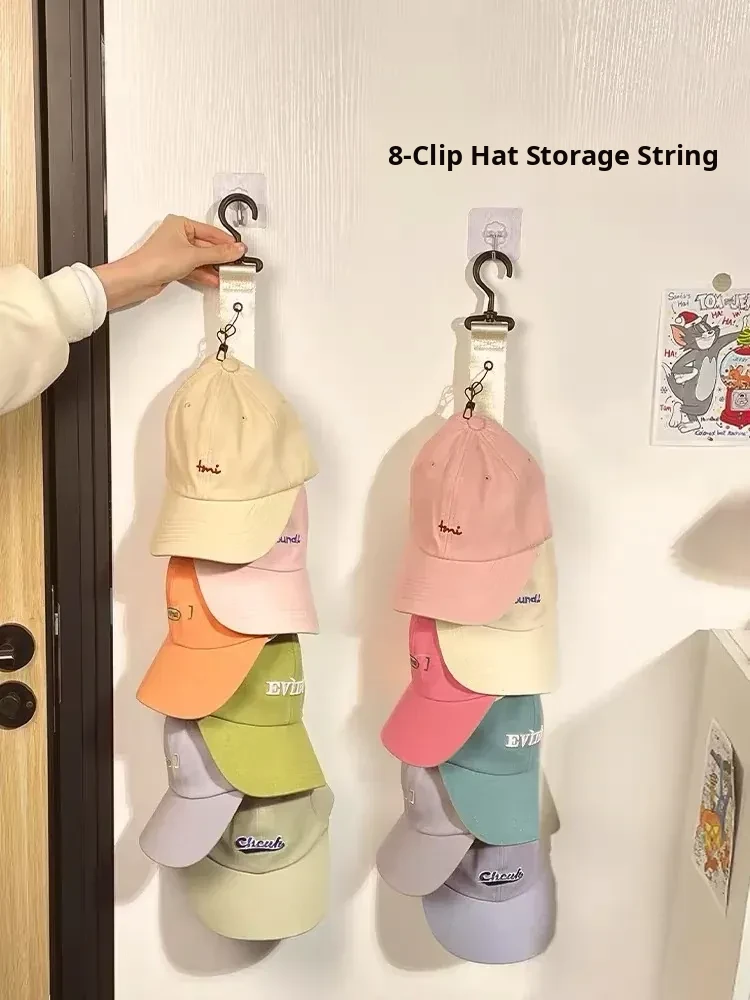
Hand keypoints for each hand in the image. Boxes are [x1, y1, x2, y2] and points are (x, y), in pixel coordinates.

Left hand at [93, 215, 246, 308]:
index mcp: (180, 224)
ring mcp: (176, 252)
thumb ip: (218, 253)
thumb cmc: (155, 260)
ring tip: (228, 274)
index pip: (211, 232)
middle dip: (221, 257)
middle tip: (237, 264)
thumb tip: (236, 249)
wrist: (137, 279)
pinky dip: (205, 274)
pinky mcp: (174, 266)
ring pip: (201, 259)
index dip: (227, 242)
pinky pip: (195, 268)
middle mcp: (178, 235)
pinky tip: (215, 279)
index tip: (240, 250)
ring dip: (214, 267)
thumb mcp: (194, 255)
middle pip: (207, 246)